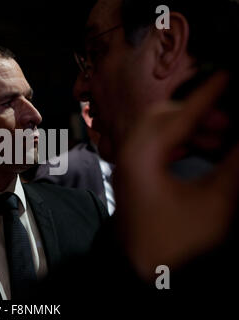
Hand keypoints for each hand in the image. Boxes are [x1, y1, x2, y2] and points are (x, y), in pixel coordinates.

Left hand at [114, 72, 238, 279]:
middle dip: (197, 112)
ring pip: (158, 130)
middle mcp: (128, 155)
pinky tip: (203, 150)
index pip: (179, 114)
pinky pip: (155, 146)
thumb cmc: (176, 244)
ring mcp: (127, 166)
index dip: (209, 94)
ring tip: (222, 138)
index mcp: (142, 157)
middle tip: (228, 121)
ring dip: (190, 127)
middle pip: (162, 115)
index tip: (229, 76)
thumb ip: (234, 161)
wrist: (145, 274)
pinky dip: (179, 142)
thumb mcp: (215, 200)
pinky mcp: (133, 176)